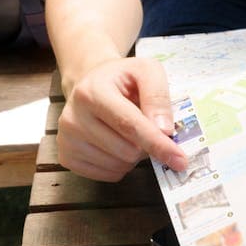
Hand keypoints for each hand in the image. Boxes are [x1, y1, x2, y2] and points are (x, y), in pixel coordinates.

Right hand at [57, 57, 187, 181]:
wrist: (91, 83)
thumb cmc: (122, 79)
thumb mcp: (146, 71)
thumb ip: (158, 96)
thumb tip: (164, 131)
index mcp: (92, 92)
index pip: (130, 125)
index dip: (157, 144)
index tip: (180, 159)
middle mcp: (73, 117)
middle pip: (126, 150)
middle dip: (146, 145)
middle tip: (145, 127)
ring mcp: (67, 139)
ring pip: (118, 166)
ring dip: (134, 156)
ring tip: (128, 133)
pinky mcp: (66, 157)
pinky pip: (108, 175)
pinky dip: (121, 165)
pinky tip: (116, 144)